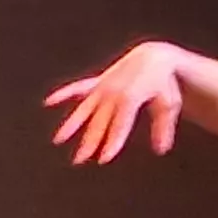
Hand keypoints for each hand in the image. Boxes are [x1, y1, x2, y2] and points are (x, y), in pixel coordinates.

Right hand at [47, 41, 190, 162]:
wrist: (152, 57)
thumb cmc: (162, 82)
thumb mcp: (168, 104)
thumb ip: (163, 127)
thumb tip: (161, 150)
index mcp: (129, 98)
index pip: (119, 125)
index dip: (111, 142)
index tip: (103, 159)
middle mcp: (112, 93)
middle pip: (98, 122)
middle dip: (89, 141)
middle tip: (79, 160)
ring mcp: (103, 87)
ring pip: (84, 109)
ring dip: (71, 124)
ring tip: (58, 140)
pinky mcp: (97, 83)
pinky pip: (78, 88)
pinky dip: (64, 94)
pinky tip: (48, 102)